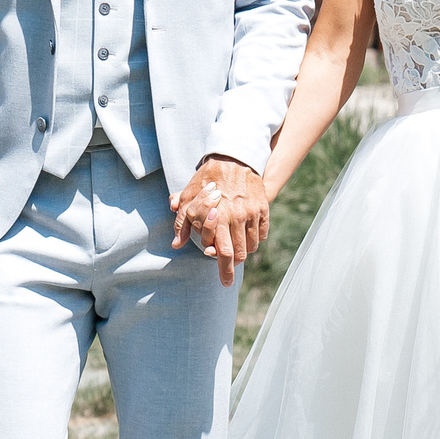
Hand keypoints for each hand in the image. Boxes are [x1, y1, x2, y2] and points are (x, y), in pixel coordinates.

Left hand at [171, 156, 268, 287]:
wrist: (234, 157)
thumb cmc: (207, 178)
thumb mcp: (189, 197)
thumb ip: (183, 222)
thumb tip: (176, 244)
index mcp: (217, 217)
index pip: (221, 252)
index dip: (221, 268)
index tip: (223, 280)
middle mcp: (236, 217)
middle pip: (237, 254)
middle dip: (231, 270)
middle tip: (228, 280)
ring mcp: (251, 213)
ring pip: (251, 246)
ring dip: (242, 253)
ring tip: (234, 254)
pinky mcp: (263, 209)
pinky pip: (261, 234)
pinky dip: (254, 240)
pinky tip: (246, 238)